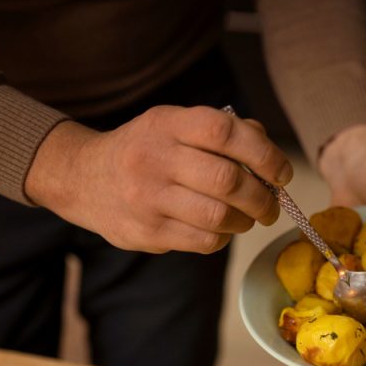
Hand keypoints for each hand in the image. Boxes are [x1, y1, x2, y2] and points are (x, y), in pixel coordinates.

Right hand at [26, 105, 292, 253]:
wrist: (83, 179)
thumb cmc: (145, 150)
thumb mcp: (173, 125)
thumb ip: (221, 131)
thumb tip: (269, 156)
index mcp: (167, 124)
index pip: (225, 132)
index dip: (264, 153)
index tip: (282, 172)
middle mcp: (154, 158)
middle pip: (227, 180)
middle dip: (262, 197)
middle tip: (271, 205)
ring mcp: (148, 198)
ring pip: (219, 217)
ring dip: (245, 221)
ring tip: (248, 218)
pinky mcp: (146, 233)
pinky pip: (203, 241)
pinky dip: (222, 238)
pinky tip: (220, 229)